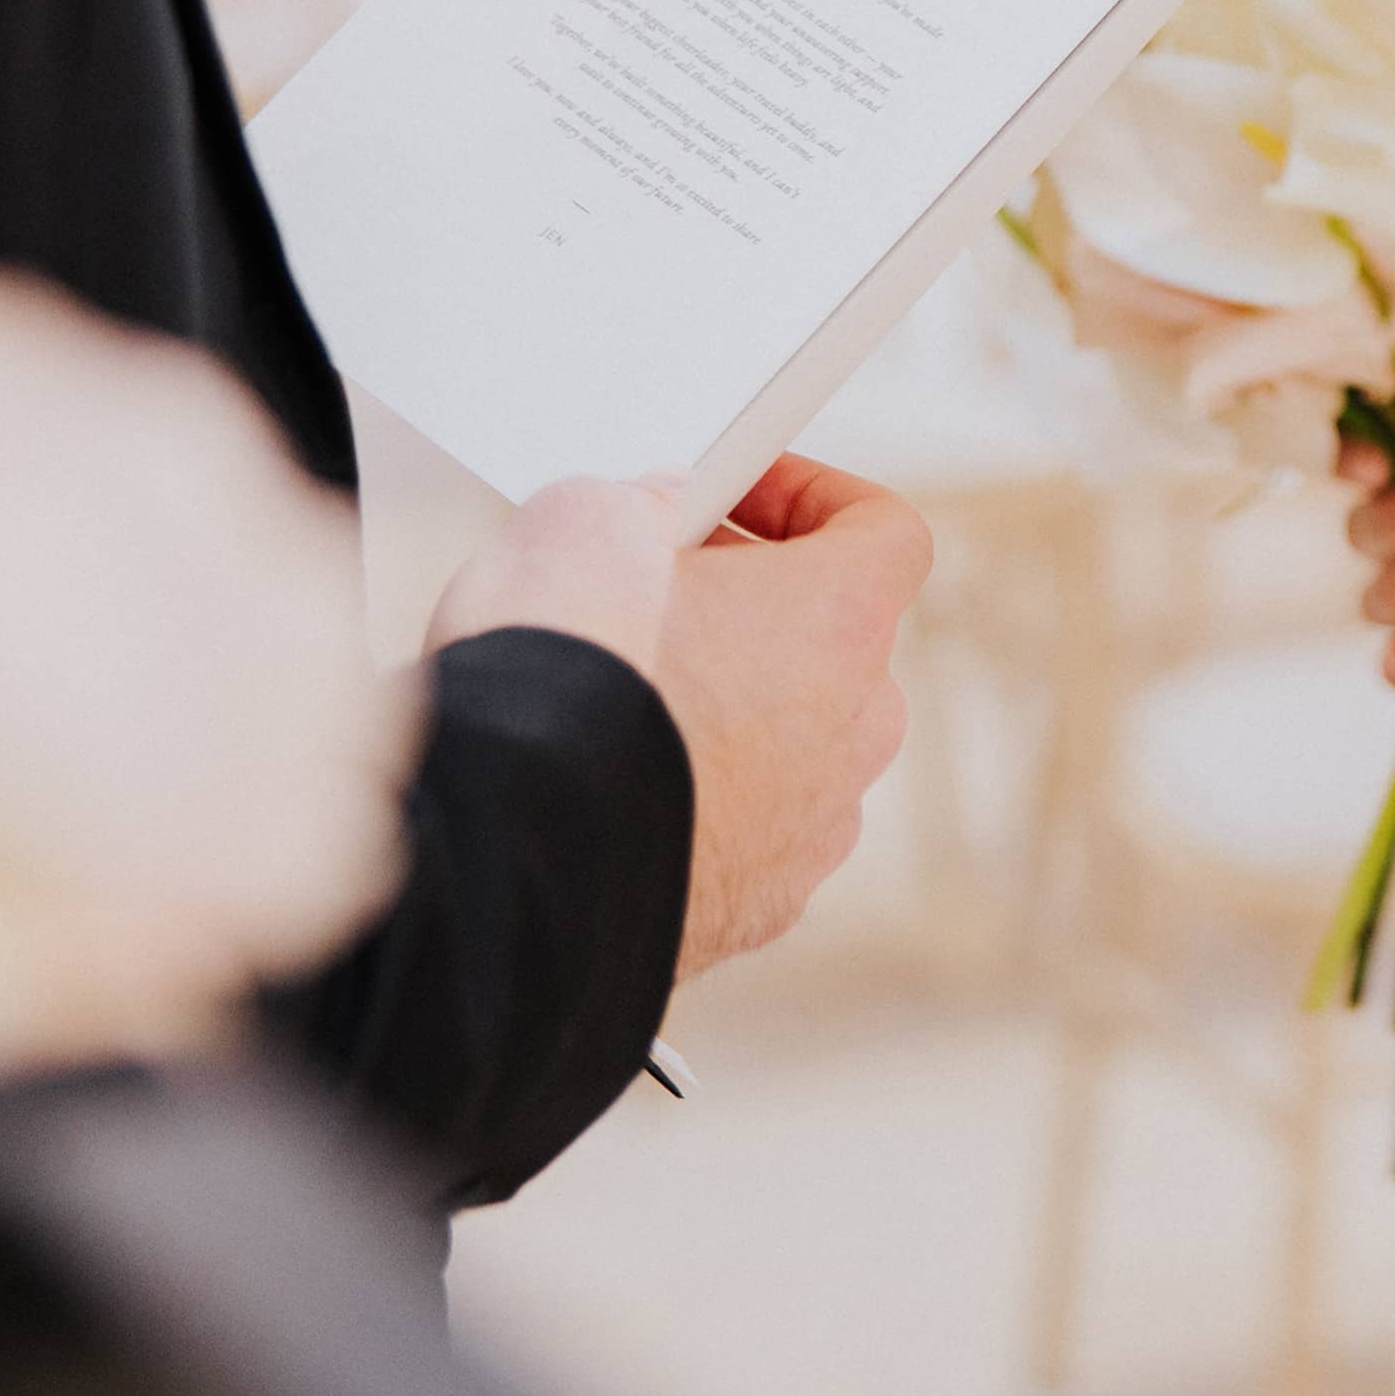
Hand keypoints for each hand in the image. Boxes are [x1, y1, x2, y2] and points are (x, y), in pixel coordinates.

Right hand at [430, 455, 932, 981]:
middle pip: (832, 640)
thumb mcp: (585, 522)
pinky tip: (611, 785)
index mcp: (841, 622)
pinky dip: (695, 798)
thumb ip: (646, 506)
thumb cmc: (559, 679)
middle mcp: (852, 730)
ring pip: (791, 741)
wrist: (510, 851)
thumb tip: (657, 522)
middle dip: (751, 605)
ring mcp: (814, 828)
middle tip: (656, 587)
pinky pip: (745, 827)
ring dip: (727, 707)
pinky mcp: (759, 905)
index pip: (885, 531)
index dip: (809, 496)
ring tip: (620, 693)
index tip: (738, 490)